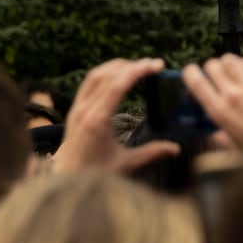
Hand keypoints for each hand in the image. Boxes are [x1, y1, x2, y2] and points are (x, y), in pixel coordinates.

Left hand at [53, 59, 178, 173]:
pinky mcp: (74, 110)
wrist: (66, 179)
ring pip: (95, 76)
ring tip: (137, 65)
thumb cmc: (95, 173)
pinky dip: (104, 74)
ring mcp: (77, 108)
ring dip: (116, 66)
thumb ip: (151, 152)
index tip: (156, 65)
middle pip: (106, 75)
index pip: (117, 85)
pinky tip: (117, 76)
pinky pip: (88, 84)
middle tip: (152, 64)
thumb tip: (175, 148)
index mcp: (98, 120)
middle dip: (131, 65)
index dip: (137, 71)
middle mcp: (84, 110)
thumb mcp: (126, 163)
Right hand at [182, 55, 242, 152]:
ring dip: (227, 63)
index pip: (196, 81)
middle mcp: (234, 96)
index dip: (190, 72)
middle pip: (213, 66)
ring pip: (231, 60)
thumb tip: (217, 136)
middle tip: (214, 74)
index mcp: (220, 112)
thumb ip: (224, 140)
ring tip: (230, 70)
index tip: (191, 72)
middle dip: (211, 68)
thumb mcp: (236, 150)